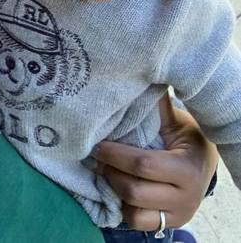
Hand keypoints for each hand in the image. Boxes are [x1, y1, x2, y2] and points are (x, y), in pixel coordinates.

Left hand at [92, 93, 217, 230]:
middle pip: (134, 190)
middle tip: (97, 157)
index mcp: (186, 168)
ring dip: (113, 189)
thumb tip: (138, 75)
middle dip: (110, 172)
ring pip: (133, 210)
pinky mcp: (167, 225)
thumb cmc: (184, 137)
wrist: (204, 164)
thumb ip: (156, 106)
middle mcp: (185, 196)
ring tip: (105, 170)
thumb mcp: (175, 121)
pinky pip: (137, 222)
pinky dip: (123, 207)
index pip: (143, 165)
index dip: (115, 154)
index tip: (97, 144)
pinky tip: (117, 188)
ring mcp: (177, 214)